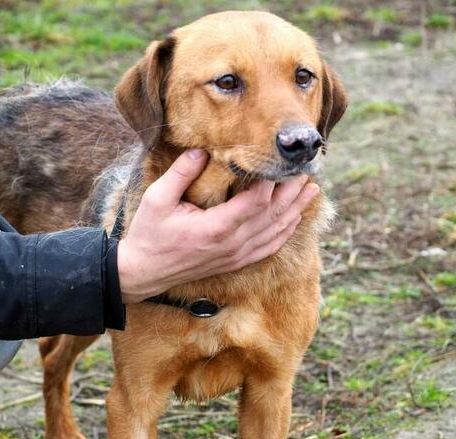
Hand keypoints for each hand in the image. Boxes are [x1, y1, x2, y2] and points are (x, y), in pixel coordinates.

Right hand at [117, 149, 319, 302]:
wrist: (143, 273)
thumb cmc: (149, 235)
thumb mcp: (157, 199)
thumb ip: (181, 173)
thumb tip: (202, 150)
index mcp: (216, 228)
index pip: (257, 201)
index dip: (272, 181)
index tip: (280, 160)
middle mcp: (232, 244)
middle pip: (273, 215)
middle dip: (292, 191)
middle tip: (308, 169)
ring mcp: (236, 256)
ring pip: (276, 232)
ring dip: (295, 210)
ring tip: (312, 190)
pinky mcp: (235, 262)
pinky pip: (269, 248)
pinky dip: (285, 232)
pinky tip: (295, 220)